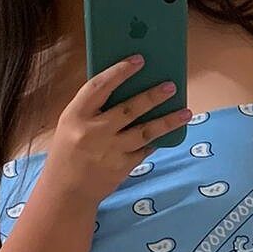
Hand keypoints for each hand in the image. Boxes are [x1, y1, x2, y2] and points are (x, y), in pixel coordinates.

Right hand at [46, 56, 191, 205]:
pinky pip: (145, 150)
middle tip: (171, 86)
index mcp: (76, 115)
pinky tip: (165, 134)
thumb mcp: (71, 124)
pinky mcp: (122, 167)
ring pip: (145, 131)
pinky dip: (155, 141)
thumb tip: (126, 87)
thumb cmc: (69, 151)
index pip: (99, 86)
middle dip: (152, 96)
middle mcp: (93, 131)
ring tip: (186, 112)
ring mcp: (110, 150)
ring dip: (167, 121)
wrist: (66, 191)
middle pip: (129, 109)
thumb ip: (92, 108)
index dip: (120, 71)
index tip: (139, 60)